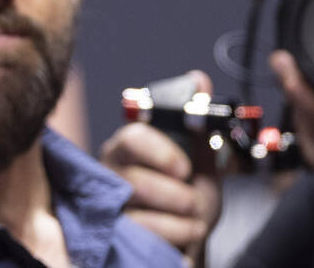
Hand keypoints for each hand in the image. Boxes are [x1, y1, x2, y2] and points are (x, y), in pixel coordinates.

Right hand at [99, 71, 221, 265]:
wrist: (190, 234)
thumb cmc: (190, 193)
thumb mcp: (202, 159)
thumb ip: (200, 123)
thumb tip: (199, 79)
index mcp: (131, 146)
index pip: (133, 139)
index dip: (160, 152)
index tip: (185, 168)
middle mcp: (113, 171)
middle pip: (134, 178)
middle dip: (173, 194)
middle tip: (193, 201)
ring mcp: (111, 203)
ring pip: (137, 208)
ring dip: (176, 216)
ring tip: (194, 220)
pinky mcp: (115, 232)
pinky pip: (141, 232)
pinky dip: (173, 233)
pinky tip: (185, 232)